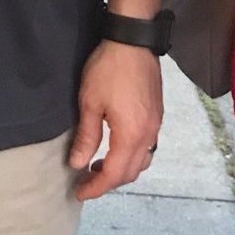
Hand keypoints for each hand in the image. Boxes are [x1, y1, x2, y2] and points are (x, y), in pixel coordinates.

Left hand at [68, 41, 162, 200]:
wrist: (133, 41)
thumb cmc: (108, 69)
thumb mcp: (90, 102)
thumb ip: (86, 136)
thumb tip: (78, 164)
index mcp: (131, 135)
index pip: (114, 174)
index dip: (96, 187)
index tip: (80, 192)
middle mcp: (148, 135)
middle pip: (131, 172)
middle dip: (108, 182)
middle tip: (86, 182)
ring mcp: (156, 125)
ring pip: (142, 161)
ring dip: (122, 170)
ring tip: (98, 166)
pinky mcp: (156, 114)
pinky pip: (147, 147)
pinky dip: (131, 155)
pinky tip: (116, 147)